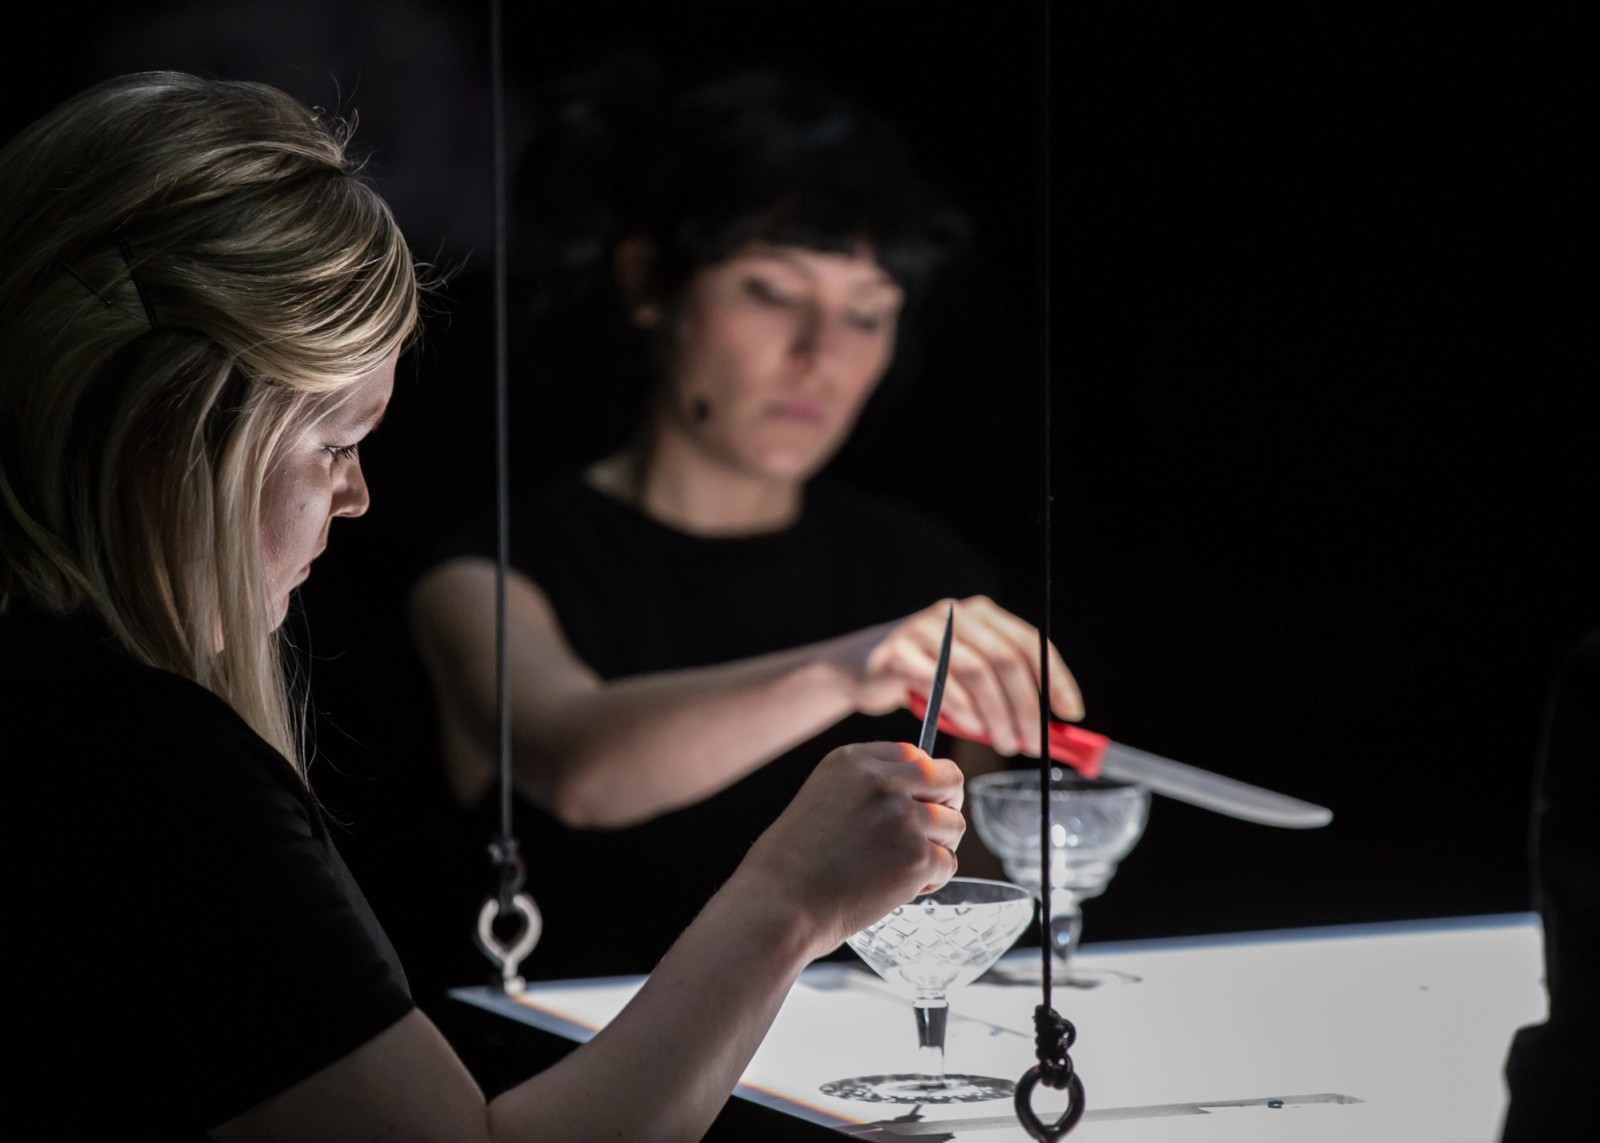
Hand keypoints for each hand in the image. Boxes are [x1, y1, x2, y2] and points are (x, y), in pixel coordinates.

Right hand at [735, 741, 964, 957]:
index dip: (923, 782)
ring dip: (938, 848)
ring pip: (954, 825)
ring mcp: (902, 818)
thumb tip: (917, 792)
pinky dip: (931, 881)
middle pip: (949, 780)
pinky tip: (900, 889)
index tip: (916, 803)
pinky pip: (948, 863)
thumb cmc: (793, 863)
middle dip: (945, 807)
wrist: (779, 905)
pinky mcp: (916, 858)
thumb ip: (866, 785)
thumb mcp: (822, 796)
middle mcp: (882, 781)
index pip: (915, 754)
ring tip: (904, 868)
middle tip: (927, 834)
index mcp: (854, 761)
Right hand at [839, 595, 1084, 756]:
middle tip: (1031, 741)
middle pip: (1005, 659)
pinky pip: (938, 682)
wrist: (860, 669)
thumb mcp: (968, 679)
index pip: (1030, 643)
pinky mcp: (897, 652)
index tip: (1070, 713)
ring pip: (975, 672)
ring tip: (1003, 742)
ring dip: (996, 713)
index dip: (1055, 678)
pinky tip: (969, 728)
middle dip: (1025, 705)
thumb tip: (1050, 730)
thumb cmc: (925, 679)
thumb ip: (1004, 694)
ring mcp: (924, 629)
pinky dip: (960, 709)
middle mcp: (956, 614)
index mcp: (982, 615)